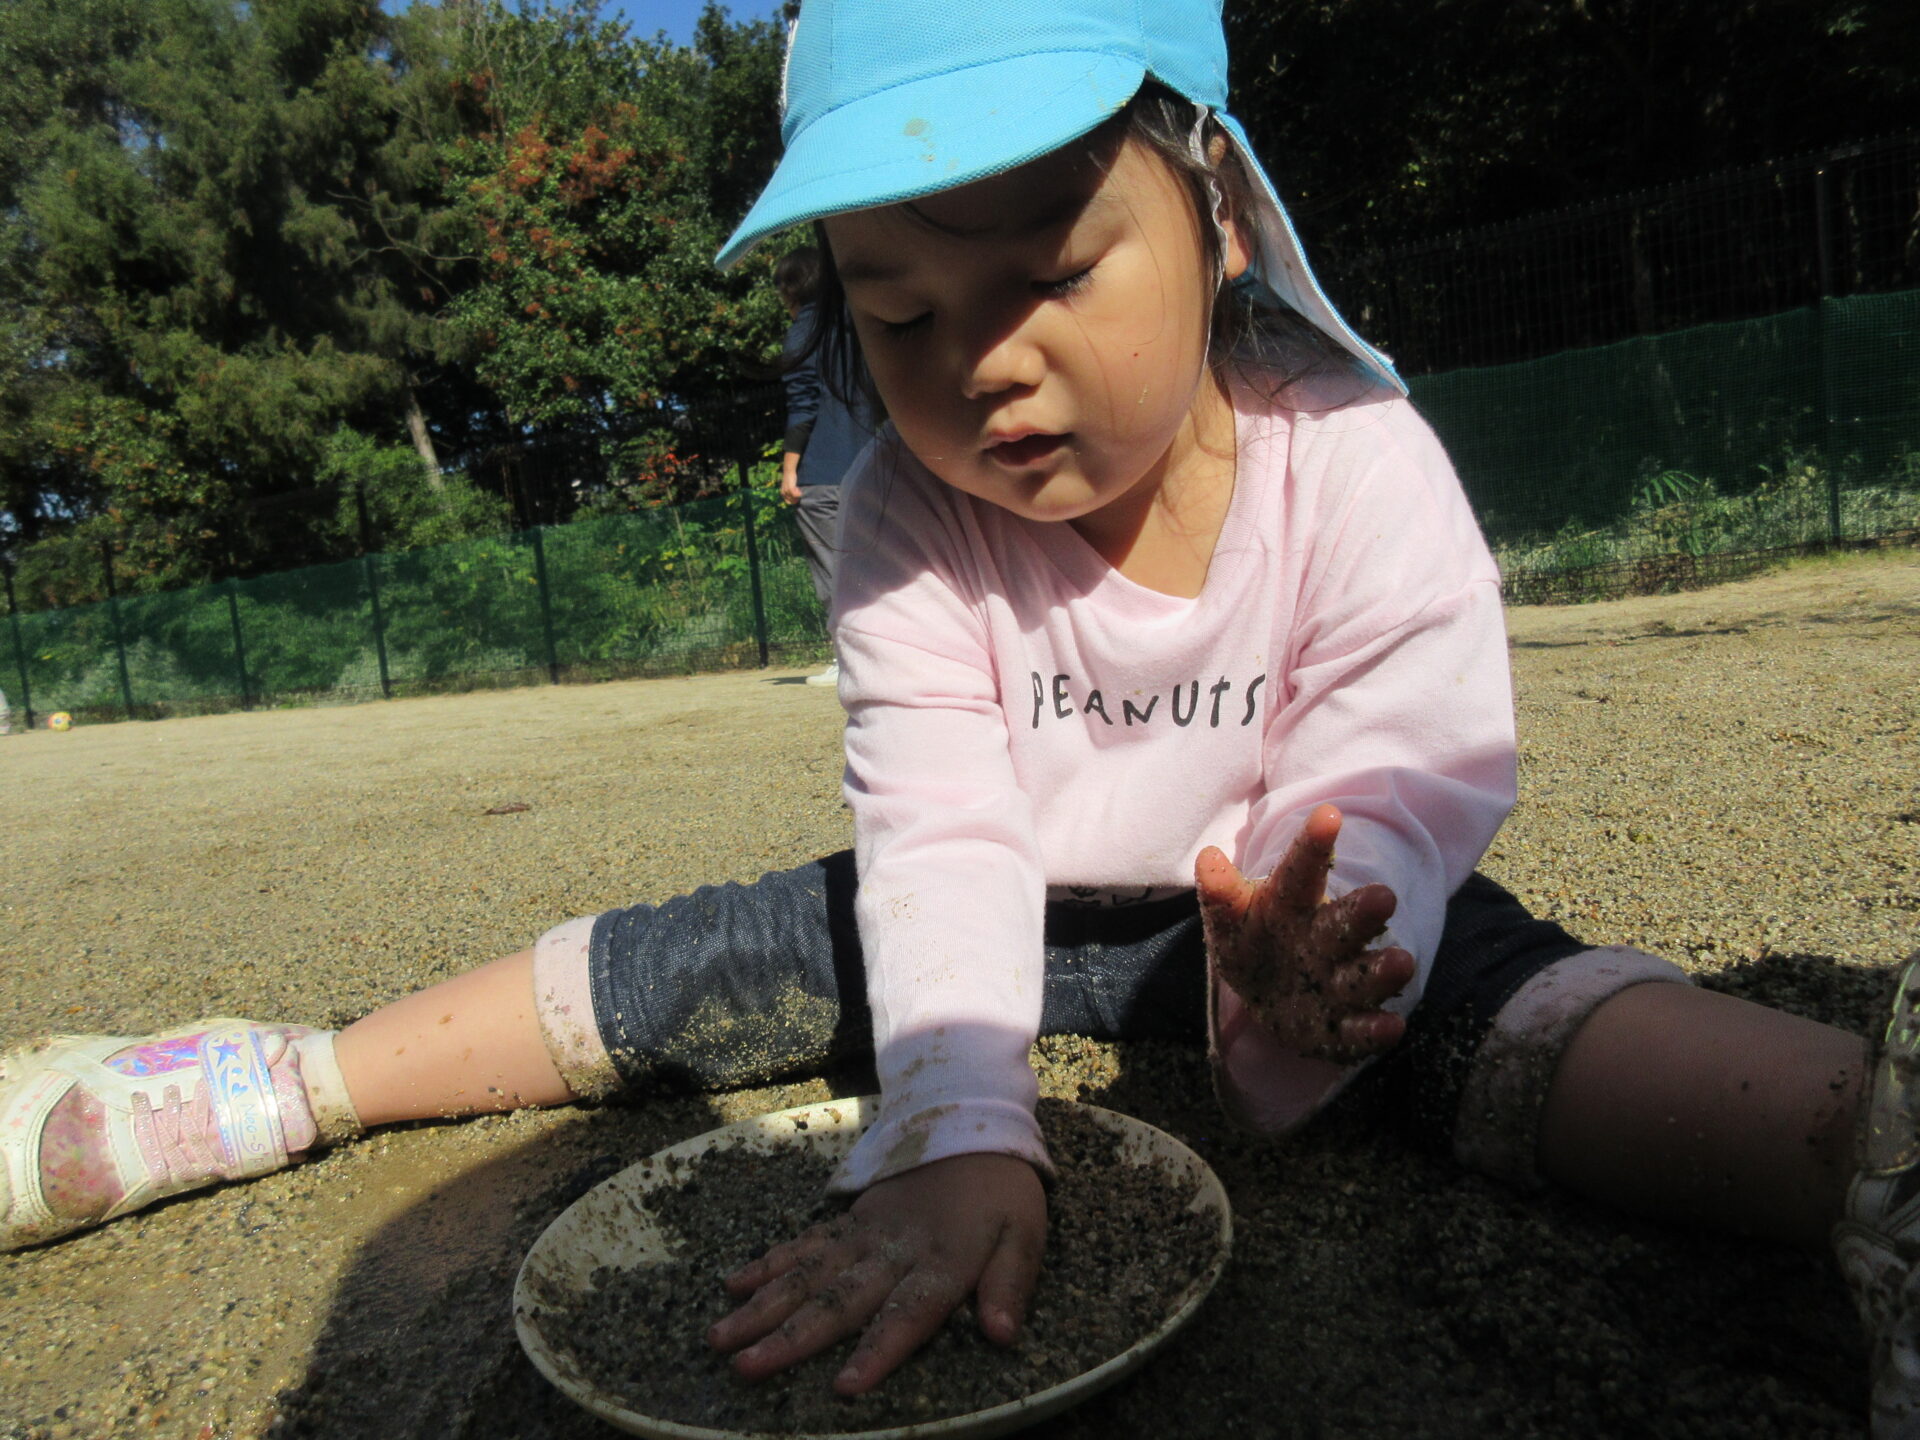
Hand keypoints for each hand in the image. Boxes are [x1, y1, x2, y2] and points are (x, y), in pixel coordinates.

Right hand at [707, 1152, 1045, 1394]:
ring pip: (808, 1274)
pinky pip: (804, 1244)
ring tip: (721, 1337)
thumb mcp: (1025, 1235)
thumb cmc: (1003, 1191)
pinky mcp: (849, 1219)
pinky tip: (734, 1286)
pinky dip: (769, 1264)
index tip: (845, 1386)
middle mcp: (893, 1251)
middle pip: (839, 1300)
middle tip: (745, 1367)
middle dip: (791, 1337)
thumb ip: (1010, 1284)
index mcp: (942, 1262)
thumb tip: (1002, 1335)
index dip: (879, 1350)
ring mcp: (864, 1233)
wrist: (972, 1122)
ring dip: (763, 1306)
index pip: (908, 1314)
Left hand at [779, 466, 803, 504]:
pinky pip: (796, 495)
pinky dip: (798, 494)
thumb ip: (790, 491)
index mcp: (782, 493)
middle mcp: (783, 493)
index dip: (793, 501)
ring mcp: (786, 491)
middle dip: (796, 498)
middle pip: (791, 501)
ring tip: (798, 489)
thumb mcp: (788, 486)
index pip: (788, 502)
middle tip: (798, 492)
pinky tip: (799, 489)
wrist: (788, 471)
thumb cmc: (789, 478)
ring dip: (798, 495)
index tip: (796, 496)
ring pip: (794, 498)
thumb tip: (795, 496)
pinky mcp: (790, 488)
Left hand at [1195, 803, 1414, 1064]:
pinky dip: (1375, 1029)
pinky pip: (1360, 1029)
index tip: (1329, 814)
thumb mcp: (1231, 923)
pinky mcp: (1344, 1026)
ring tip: (1401, 962)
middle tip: (1383, 898)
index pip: (1302, 870)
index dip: (1314, 843)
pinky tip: (1393, 1027)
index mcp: (1295, 904)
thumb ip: (1221, 896)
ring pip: (1364, 973)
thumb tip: (1208, 858)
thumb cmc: (1254, 945)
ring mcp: (1340, 981)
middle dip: (1363, 911)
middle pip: (1347, 921)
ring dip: (1381, 969)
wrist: (1272, 999)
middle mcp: (1327, 938)